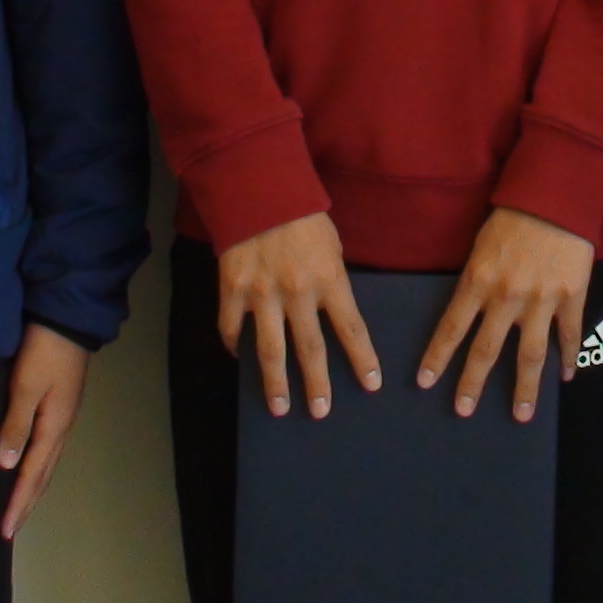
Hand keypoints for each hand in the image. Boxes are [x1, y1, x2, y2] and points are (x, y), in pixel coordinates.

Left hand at [0, 324, 88, 539]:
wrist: (67, 320)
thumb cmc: (43, 353)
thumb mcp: (26, 387)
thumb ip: (16, 425)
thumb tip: (7, 466)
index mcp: (53, 428)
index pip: (32, 476)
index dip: (18, 504)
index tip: (5, 531)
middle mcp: (60, 429)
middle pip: (43, 476)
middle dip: (26, 504)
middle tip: (10, 530)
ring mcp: (61, 418)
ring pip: (45, 464)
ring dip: (31, 489)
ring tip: (17, 508)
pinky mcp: (57, 408)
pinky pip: (44, 449)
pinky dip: (34, 468)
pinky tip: (23, 468)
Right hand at [216, 211, 380, 418]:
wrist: (258, 189)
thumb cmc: (302, 214)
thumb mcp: (332, 245)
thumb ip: (333, 280)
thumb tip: (334, 311)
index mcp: (329, 280)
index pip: (351, 329)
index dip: (362, 360)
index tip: (370, 386)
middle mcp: (297, 293)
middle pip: (310, 350)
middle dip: (317, 385)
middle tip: (320, 412)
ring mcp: (262, 295)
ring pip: (270, 350)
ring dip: (276, 383)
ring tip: (279, 408)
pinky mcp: (232, 290)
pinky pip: (231, 327)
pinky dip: (234, 345)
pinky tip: (239, 358)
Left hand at [421, 207, 594, 422]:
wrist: (556, 197)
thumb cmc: (513, 217)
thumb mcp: (480, 246)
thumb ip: (475, 281)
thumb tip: (469, 311)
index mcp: (478, 281)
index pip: (452, 328)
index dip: (437, 358)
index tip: (425, 383)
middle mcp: (507, 297)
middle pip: (486, 351)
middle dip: (472, 384)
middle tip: (462, 411)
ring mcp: (541, 301)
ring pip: (530, 355)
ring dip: (525, 389)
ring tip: (521, 414)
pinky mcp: (572, 297)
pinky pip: (568, 335)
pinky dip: (567, 358)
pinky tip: (565, 377)